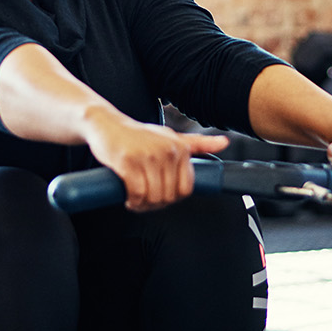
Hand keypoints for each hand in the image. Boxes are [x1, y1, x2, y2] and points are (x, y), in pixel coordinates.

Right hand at [82, 110, 230, 210]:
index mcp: (180, 148)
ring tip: (136, 200)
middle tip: (145, 200)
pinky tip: (128, 199)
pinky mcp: (128, 162)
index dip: (173, 198)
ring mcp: (147, 156)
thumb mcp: (171, 137)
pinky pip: (137, 193)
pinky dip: (133, 201)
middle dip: (156, 204)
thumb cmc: (139, 135)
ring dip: (143, 205)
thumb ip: (199, 144)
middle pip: (169, 195)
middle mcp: (167, 151)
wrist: (106, 125)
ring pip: (153, 196)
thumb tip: (224, 142)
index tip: (161, 196)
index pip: (185, 188)